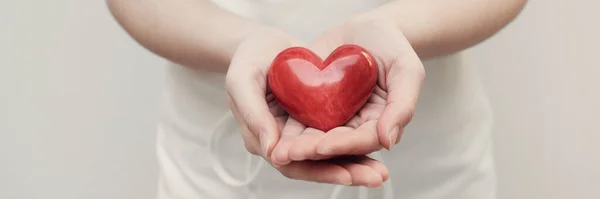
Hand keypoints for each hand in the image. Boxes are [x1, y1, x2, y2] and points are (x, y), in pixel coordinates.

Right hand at [225, 27, 388, 186]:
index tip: (346, 174)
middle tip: (376, 177)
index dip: (319, 171)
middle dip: (346, 172)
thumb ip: (254, 115)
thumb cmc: (247, 59)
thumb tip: (272, 149)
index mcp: (262, 139)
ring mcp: (300, 132)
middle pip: (316, 166)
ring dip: (355, 163)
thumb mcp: (242, 82)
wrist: (262, 42)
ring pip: (329, 155)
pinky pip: (336, 136)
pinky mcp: (315, 120)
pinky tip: (377, 145)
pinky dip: (355, 143)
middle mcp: (283, 142)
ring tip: (381, 172)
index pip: (292, 164)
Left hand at [271, 17, 424, 162]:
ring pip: (314, 137)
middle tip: (290, 153)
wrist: (365, 27)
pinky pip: (300, 119)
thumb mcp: (406, 69)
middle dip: (312, 151)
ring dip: (297, 146)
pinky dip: (287, 128)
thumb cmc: (392, 45)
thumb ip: (403, 105)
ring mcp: (333, 117)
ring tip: (279, 149)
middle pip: (335, 145)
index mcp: (380, 122)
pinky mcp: (314, 105)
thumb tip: (389, 141)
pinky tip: (272, 133)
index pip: (362, 141)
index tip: (323, 146)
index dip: (343, 145)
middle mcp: (355, 126)